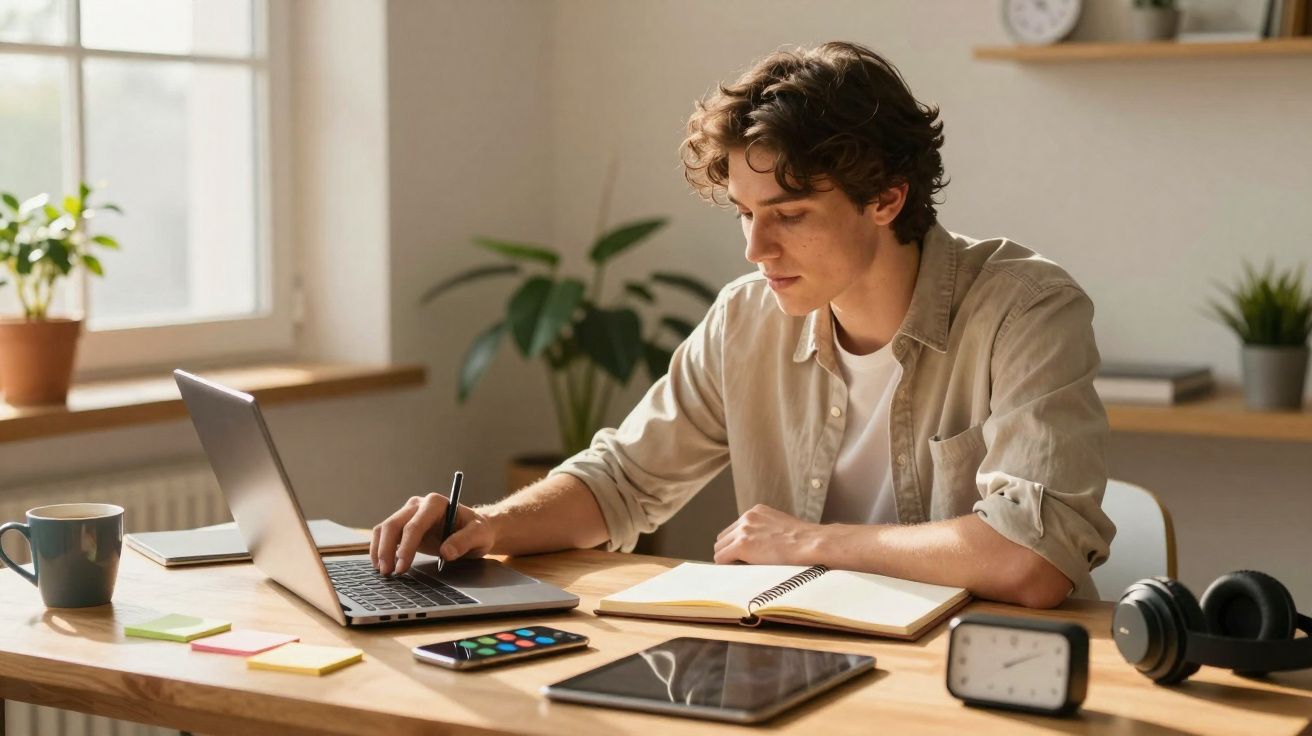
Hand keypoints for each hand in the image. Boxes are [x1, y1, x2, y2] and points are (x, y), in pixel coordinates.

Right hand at [370, 492, 496, 574]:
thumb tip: (446, 553)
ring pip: (384, 529)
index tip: (403, 565)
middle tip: (388, 572)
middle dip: (387, 549)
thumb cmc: (477, 530)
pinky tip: (382, 565)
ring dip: (380, 550)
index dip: (406, 546)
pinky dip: (379, 549)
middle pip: (393, 524)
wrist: (474, 530)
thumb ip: (465, 541)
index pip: (415, 524)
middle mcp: (418, 505)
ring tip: (384, 572)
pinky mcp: (403, 525)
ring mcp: (408, 514)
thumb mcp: (479, 535)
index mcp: (436, 503)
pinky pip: (384, 535)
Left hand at [713, 504, 824, 565]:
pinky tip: (742, 572)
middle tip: (744, 565)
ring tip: (746, 569)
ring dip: (729, 560)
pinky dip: (728, 567)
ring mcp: (743, 531)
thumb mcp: (781, 527)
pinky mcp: (742, 545)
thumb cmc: (804, 542)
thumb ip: (765, 532)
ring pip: (720, 549)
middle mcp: (747, 517)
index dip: (737, 545)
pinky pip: (721, 559)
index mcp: (756, 511)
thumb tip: (757, 547)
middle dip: (730, 551)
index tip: (747, 557)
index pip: (734, 529)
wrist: (812, 544)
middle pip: (723, 538)